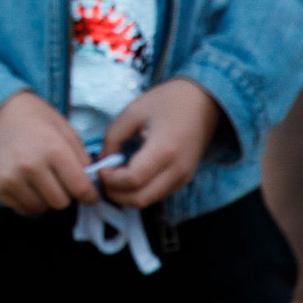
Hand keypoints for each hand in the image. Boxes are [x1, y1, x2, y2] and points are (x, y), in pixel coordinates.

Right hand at [0, 91, 97, 213]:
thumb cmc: (33, 117)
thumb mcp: (64, 128)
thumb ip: (81, 158)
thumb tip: (90, 185)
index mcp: (53, 149)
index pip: (81, 189)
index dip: (90, 195)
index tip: (89, 194)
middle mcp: (31, 166)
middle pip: (62, 202)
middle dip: (66, 194)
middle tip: (60, 180)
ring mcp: (11, 178)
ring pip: (42, 208)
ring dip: (46, 198)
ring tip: (41, 179)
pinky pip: (22, 208)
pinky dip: (29, 200)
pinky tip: (26, 183)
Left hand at [96, 79, 223, 207]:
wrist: (202, 101)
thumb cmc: (167, 102)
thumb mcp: (133, 112)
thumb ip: (113, 137)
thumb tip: (102, 160)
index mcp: (164, 150)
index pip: (133, 179)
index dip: (111, 179)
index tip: (100, 167)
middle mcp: (177, 170)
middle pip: (141, 199)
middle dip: (116, 193)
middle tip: (103, 177)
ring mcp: (183, 178)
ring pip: (149, 201)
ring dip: (127, 195)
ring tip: (114, 176)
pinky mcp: (184, 180)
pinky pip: (158, 194)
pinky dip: (140, 191)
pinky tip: (130, 176)